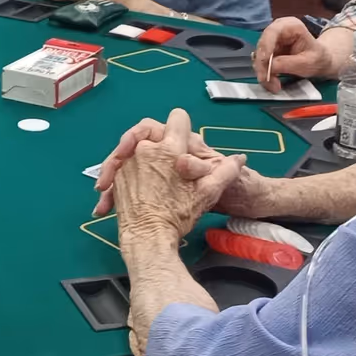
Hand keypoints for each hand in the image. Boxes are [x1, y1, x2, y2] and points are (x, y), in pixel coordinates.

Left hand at [93, 116, 267, 216]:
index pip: (178, 118)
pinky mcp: (116, 175)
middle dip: (159, 138)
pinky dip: (127, 168)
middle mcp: (145, 149)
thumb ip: (225, 172)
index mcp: (170, 149)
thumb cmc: (178, 215)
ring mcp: (128, 161)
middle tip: (166, 156)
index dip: (183, 126)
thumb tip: (240, 159)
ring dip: (141, 152)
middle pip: (151, 128)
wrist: (147, 237)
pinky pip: (120, 162)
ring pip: (134, 145)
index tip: (183, 140)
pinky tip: (137, 183)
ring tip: (151, 173)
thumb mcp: (207, 194)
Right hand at [253, 18, 349, 91]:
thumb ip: (287, 64)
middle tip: (267, 81)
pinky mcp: (268, 52)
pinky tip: (273, 82)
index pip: (272, 32)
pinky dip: (265, 73)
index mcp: (291, 26)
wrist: (321, 62)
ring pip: (259, 56)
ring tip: (274, 86)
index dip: (265, 46)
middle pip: (262, 45)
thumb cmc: (318, 58)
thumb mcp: (307, 62)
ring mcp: (272, 41)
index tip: (263, 62)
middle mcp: (278, 30)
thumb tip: (268, 67)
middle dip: (263, 65)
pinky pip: (261, 63)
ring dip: (263, 72)